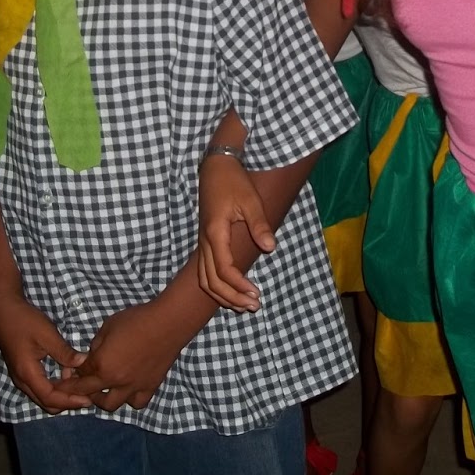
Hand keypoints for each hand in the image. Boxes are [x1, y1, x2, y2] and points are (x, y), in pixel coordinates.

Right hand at [0, 287, 92, 414]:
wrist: (3, 310)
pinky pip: (40, 387)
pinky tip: (67, 374)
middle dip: (67, 402)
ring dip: (61, 394)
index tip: (87, 400)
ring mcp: (21, 376)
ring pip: (42, 396)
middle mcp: (22, 380)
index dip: (70, 401)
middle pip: (46, 402)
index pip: (50, 398)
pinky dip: (54, 386)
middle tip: (87, 396)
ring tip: (80, 384)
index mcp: (27, 373)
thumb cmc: (24, 321)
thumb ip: (64, 352)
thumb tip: (83, 363)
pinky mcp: (23, 370)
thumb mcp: (47, 334)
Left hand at [57, 302, 180, 412]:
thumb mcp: (108, 326)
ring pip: (111, 405)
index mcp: (101, 364)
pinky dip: (129, 399)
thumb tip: (93, 354)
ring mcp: (133, 387)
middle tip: (78, 384)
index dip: (73, 372)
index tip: (69, 372)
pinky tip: (128, 390)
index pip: (80, 374)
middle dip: (79, 389)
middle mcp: (115, 380)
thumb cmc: (136, 319)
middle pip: (89, 393)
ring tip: (102, 390)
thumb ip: (96, 344)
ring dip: (101, 399)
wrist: (168, 323)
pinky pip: (136, 403)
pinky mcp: (150, 387)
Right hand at [197, 153, 271, 311]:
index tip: (256, 293)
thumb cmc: (234, 182)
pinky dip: (216, 286)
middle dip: (231, 297)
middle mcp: (205, 241)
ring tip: (243, 306)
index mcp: (215, 233)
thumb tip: (271, 248)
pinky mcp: (206, 241)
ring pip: (205, 279)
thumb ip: (260, 225)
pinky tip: (232, 291)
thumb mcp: (251, 201)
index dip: (239, 285)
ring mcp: (203, 242)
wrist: (216, 167)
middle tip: (253, 306)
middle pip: (212, 280)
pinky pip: (205, 271)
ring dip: (222, 295)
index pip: (224, 269)